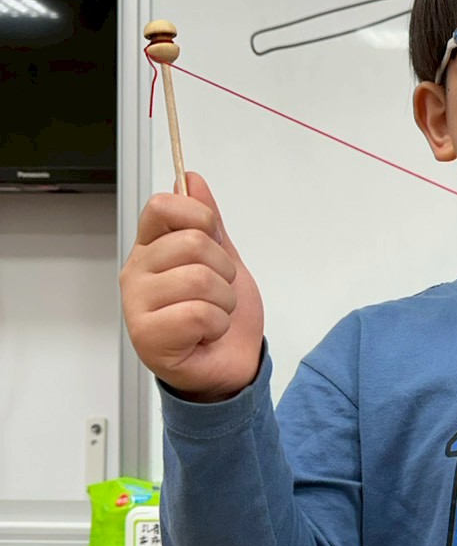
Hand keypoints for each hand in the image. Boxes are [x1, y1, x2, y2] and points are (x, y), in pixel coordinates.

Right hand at [120, 171, 263, 401]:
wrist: (229, 366)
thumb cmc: (221, 316)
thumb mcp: (224, 260)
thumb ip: (208, 221)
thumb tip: (190, 179)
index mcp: (151, 248)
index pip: (162, 207)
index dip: (198, 217)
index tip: (213, 238)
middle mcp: (137, 272)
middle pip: (191, 243)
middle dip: (224, 270)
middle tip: (218, 293)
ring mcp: (137, 305)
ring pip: (200, 280)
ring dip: (223, 302)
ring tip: (213, 315)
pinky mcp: (147, 337)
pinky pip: (198, 314)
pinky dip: (216, 325)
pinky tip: (204, 335)